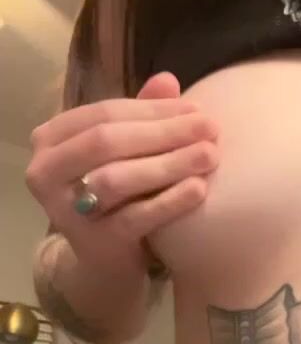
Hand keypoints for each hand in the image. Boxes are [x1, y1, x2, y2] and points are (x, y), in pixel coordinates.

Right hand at [25, 72, 218, 278]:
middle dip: (163, 132)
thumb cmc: (117, 197)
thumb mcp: (126, 153)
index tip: (197, 109)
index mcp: (51, 139)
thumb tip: (168, 81)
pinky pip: (134, 217)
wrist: (106, 262)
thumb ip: (142, 116)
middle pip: (108, 141)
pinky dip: (168, 202)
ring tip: (210, 156)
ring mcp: (64, 209)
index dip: (153, 109)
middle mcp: (46, 171)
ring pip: (117, 178)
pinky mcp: (91, 242)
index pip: (105, 113)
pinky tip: (199, 189)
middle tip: (211, 129)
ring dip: (168, 164)